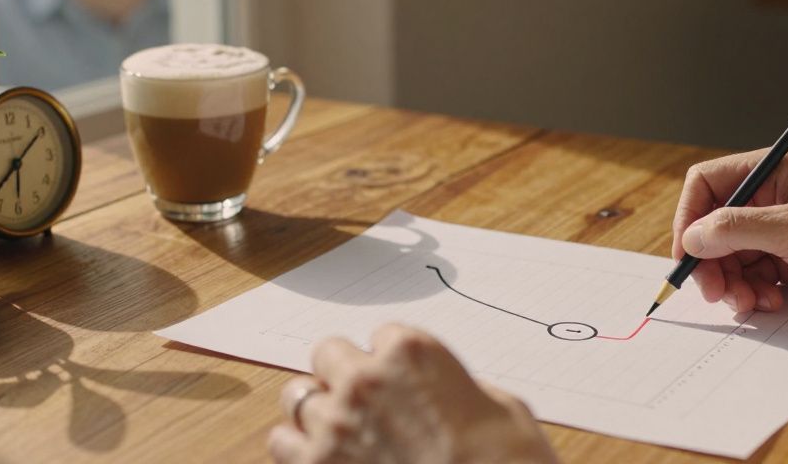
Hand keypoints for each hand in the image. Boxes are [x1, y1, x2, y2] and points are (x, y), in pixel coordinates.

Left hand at [269, 324, 556, 463]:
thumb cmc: (507, 461)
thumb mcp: (502, 409)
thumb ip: (460, 388)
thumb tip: (447, 394)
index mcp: (412, 353)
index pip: (382, 336)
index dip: (393, 362)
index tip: (403, 382)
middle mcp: (366, 380)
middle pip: (328, 353)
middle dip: (344, 374)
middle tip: (365, 400)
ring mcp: (335, 425)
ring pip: (297, 396)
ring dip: (317, 408)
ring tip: (339, 429)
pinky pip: (281, 442)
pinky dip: (297, 448)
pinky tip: (321, 458)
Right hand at [672, 147, 787, 316]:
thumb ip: (737, 229)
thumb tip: (692, 238)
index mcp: (769, 172)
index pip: (706, 184)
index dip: (690, 217)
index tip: (686, 252)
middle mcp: (767, 198)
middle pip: (712, 227)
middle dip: (710, 262)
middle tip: (714, 292)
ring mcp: (776, 231)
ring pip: (728, 257)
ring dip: (732, 283)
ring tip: (749, 303)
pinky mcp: (786, 261)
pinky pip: (749, 276)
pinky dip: (752, 293)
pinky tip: (771, 302)